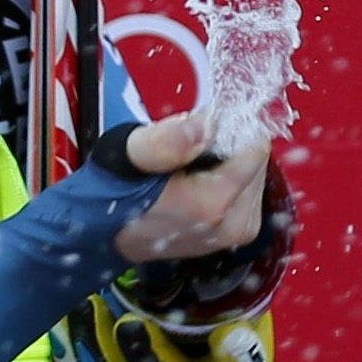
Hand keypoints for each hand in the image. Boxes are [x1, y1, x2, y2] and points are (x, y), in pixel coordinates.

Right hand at [105, 114, 271, 267]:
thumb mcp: (128, 154)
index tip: (199, 132)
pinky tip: (200, 182)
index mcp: (213, 204)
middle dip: (229, 149)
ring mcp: (237, 234)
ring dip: (230, 165)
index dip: (229, 131)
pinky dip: (231, 181)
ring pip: (256, 177)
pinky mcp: (236, 236)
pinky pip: (249, 193)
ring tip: (190, 170)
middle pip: (257, 163)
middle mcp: (234, 224)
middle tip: (189, 154)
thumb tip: (206, 125)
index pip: (255, 149)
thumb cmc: (115, 192)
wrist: (103, 234)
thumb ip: (166, 140)